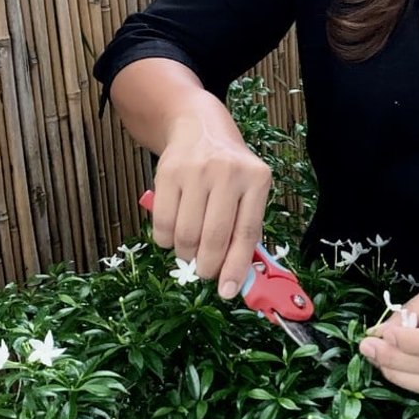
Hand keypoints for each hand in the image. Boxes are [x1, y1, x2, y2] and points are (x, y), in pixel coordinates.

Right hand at [150, 112, 271, 297]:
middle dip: (206, 266)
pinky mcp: (168, 172)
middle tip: (203, 272)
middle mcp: (228, 172)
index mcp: (257, 179)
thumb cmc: (229, 169)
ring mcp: (196, 171)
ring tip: (190, 248)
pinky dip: (165, 240)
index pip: (246, 233)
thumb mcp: (248, 189)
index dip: (236, 268)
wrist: (199, 126)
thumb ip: (244, 228)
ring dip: (185, 254)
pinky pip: (162, 223)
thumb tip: (236, 279)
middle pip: (213, 238)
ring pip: (185, 235)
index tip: (227, 292)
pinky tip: (173, 233)